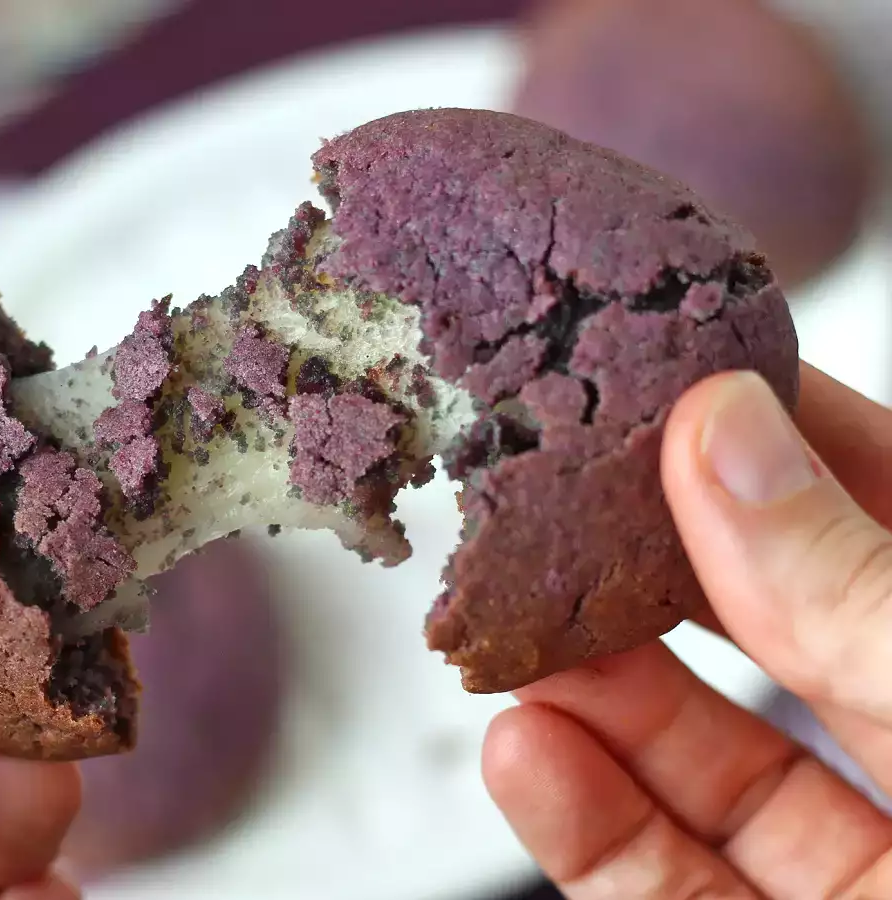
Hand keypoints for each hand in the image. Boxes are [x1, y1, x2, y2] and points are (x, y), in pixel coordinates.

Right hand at [484, 363, 891, 897]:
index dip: (781, 431)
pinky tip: (528, 753)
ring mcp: (858, 866)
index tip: (673, 376)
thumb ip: (852, 591)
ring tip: (512, 630)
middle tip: (558, 496)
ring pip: (700, 757)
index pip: (883, 506)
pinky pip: (668, 880)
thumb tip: (729, 437)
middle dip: (650, 562)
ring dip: (588, 689)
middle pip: (771, 625)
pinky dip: (582, 819)